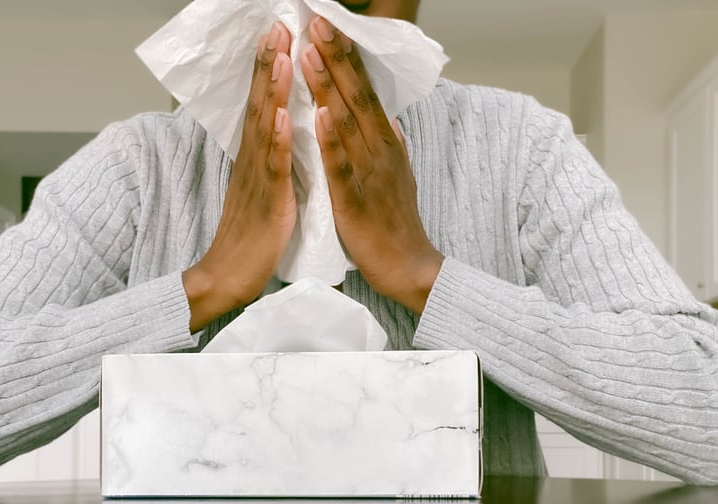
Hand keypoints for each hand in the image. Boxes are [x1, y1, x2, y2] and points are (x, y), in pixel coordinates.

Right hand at [183, 22, 295, 331]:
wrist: (228, 278)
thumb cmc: (250, 238)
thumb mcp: (262, 190)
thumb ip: (269, 162)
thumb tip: (279, 136)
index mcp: (255, 159)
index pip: (261, 106)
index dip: (268, 70)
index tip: (277, 35)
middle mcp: (252, 162)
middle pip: (259, 105)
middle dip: (268, 64)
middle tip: (276, 25)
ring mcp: (258, 181)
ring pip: (266, 128)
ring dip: (273, 90)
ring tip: (282, 53)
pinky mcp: (269, 204)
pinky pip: (274, 169)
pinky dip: (278, 141)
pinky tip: (284, 116)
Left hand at [301, 16, 443, 313]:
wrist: (407, 266)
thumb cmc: (396, 222)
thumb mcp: (399, 177)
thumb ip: (392, 146)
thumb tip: (391, 120)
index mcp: (386, 144)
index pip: (366, 92)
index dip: (348, 59)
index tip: (331, 28)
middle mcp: (380, 151)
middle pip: (358, 96)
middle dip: (337, 58)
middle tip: (319, 21)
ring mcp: (369, 174)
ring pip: (347, 123)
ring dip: (330, 87)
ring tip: (310, 53)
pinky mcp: (355, 200)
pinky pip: (342, 165)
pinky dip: (332, 140)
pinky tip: (320, 115)